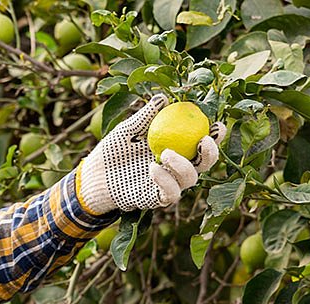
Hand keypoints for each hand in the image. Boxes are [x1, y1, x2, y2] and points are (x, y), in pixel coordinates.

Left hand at [77, 94, 226, 213]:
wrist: (92, 174)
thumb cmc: (112, 150)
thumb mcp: (128, 129)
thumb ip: (146, 116)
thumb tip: (163, 98)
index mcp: (175, 148)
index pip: (201, 143)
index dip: (215, 136)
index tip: (217, 125)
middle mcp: (175, 168)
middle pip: (204, 164)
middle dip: (210, 153)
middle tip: (203, 140)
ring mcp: (166, 184)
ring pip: (189, 180)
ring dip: (183, 166)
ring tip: (165, 153)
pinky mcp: (154, 199)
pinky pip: (169, 194)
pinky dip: (165, 181)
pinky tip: (153, 169)